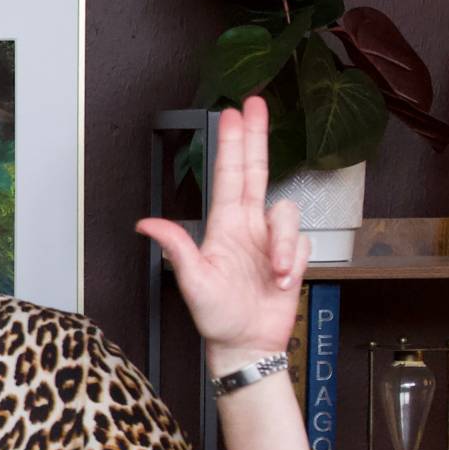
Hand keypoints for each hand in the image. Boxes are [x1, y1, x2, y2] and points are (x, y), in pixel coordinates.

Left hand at [135, 96, 306, 368]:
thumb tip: (146, 225)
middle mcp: (247, 226)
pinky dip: (294, 262)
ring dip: (283, 244)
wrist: (246, 344)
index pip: (229, 175)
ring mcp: (269, 240)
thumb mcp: (192, 282)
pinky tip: (281, 281)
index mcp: (223, 226)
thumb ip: (176, 248)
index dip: (232, 144)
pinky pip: (302, 243)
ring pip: (287, 215)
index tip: (233, 114)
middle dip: (256, 137)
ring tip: (274, 272)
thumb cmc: (217, 317)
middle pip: (256, 171)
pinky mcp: (290, 256)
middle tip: (256, 105)